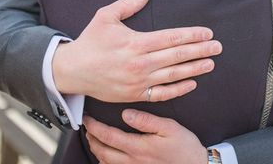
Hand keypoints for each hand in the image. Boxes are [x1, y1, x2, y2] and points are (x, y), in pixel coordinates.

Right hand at [52, 0, 221, 102]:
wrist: (73, 71)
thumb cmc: (91, 41)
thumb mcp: (105, 16)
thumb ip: (127, 4)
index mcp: (136, 42)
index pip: (172, 37)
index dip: (192, 35)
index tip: (207, 33)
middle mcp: (141, 63)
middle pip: (177, 56)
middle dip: (200, 51)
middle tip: (218, 47)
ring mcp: (139, 81)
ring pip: (174, 75)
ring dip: (195, 69)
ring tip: (211, 63)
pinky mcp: (136, 94)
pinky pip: (162, 94)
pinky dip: (179, 89)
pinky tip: (192, 82)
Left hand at [84, 112, 206, 163]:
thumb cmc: (184, 148)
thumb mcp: (169, 128)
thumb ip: (146, 120)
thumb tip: (127, 113)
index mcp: (138, 147)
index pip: (108, 136)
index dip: (94, 126)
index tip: (88, 118)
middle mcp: (132, 161)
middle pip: (101, 150)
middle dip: (91, 138)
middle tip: (88, 127)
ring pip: (105, 162)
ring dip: (96, 150)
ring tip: (94, 139)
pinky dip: (105, 162)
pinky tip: (107, 156)